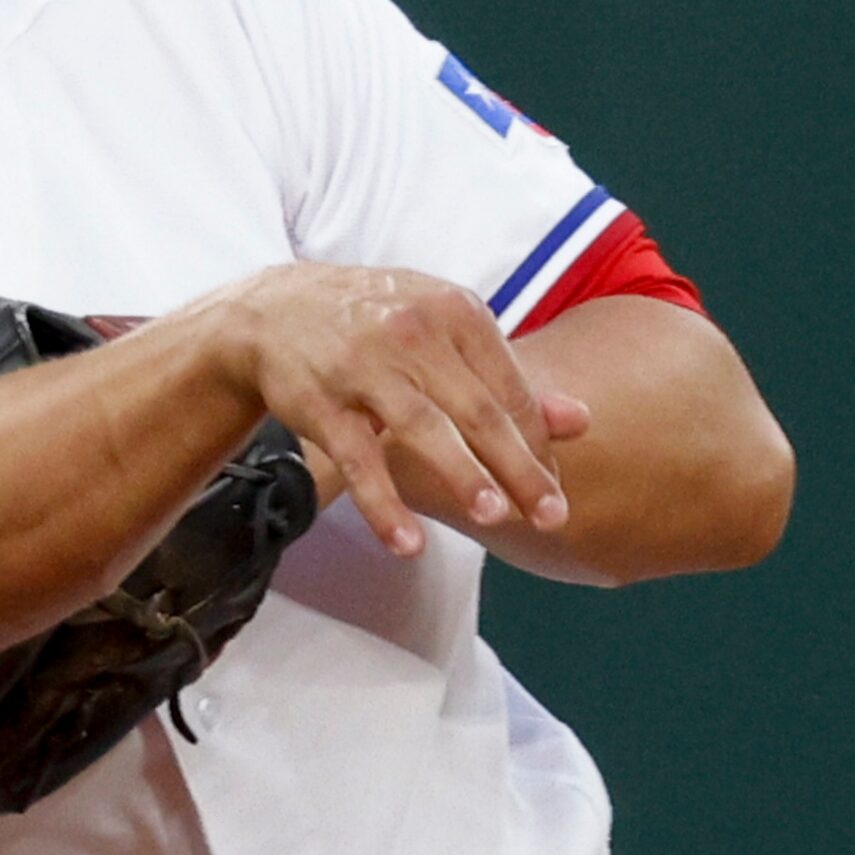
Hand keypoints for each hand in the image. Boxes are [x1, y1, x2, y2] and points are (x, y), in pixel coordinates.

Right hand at [195, 265, 590, 556]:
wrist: (274, 310)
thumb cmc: (377, 324)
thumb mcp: (445, 332)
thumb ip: (508, 377)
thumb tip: (581, 421)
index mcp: (456, 311)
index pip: (510, 388)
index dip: (538, 443)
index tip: (555, 492)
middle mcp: (414, 332)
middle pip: (477, 409)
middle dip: (519, 465)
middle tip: (553, 514)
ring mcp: (364, 367)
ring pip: (422, 427)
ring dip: (461, 474)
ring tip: (496, 515)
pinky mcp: (322, 403)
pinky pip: (360, 461)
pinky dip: (384, 504)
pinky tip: (408, 543)